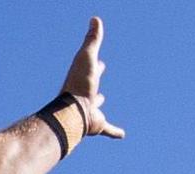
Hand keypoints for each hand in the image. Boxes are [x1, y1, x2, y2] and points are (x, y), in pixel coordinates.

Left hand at [60, 16, 125, 139]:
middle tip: (99, 72)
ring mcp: (90, 110)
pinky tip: (121, 135)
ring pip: (94, 105)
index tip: (100, 60)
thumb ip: (92, 39)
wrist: (73, 112)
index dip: (95, 62)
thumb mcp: (87, 57)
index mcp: (83, 80)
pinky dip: (114, 131)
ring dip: (97, 103)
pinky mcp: (97, 125)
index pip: (90, 68)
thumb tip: (95, 19)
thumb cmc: (78, 84)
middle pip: (90, 85)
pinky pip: (107, 129)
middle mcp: (85, 94)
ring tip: (101, 100)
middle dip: (94, 79)